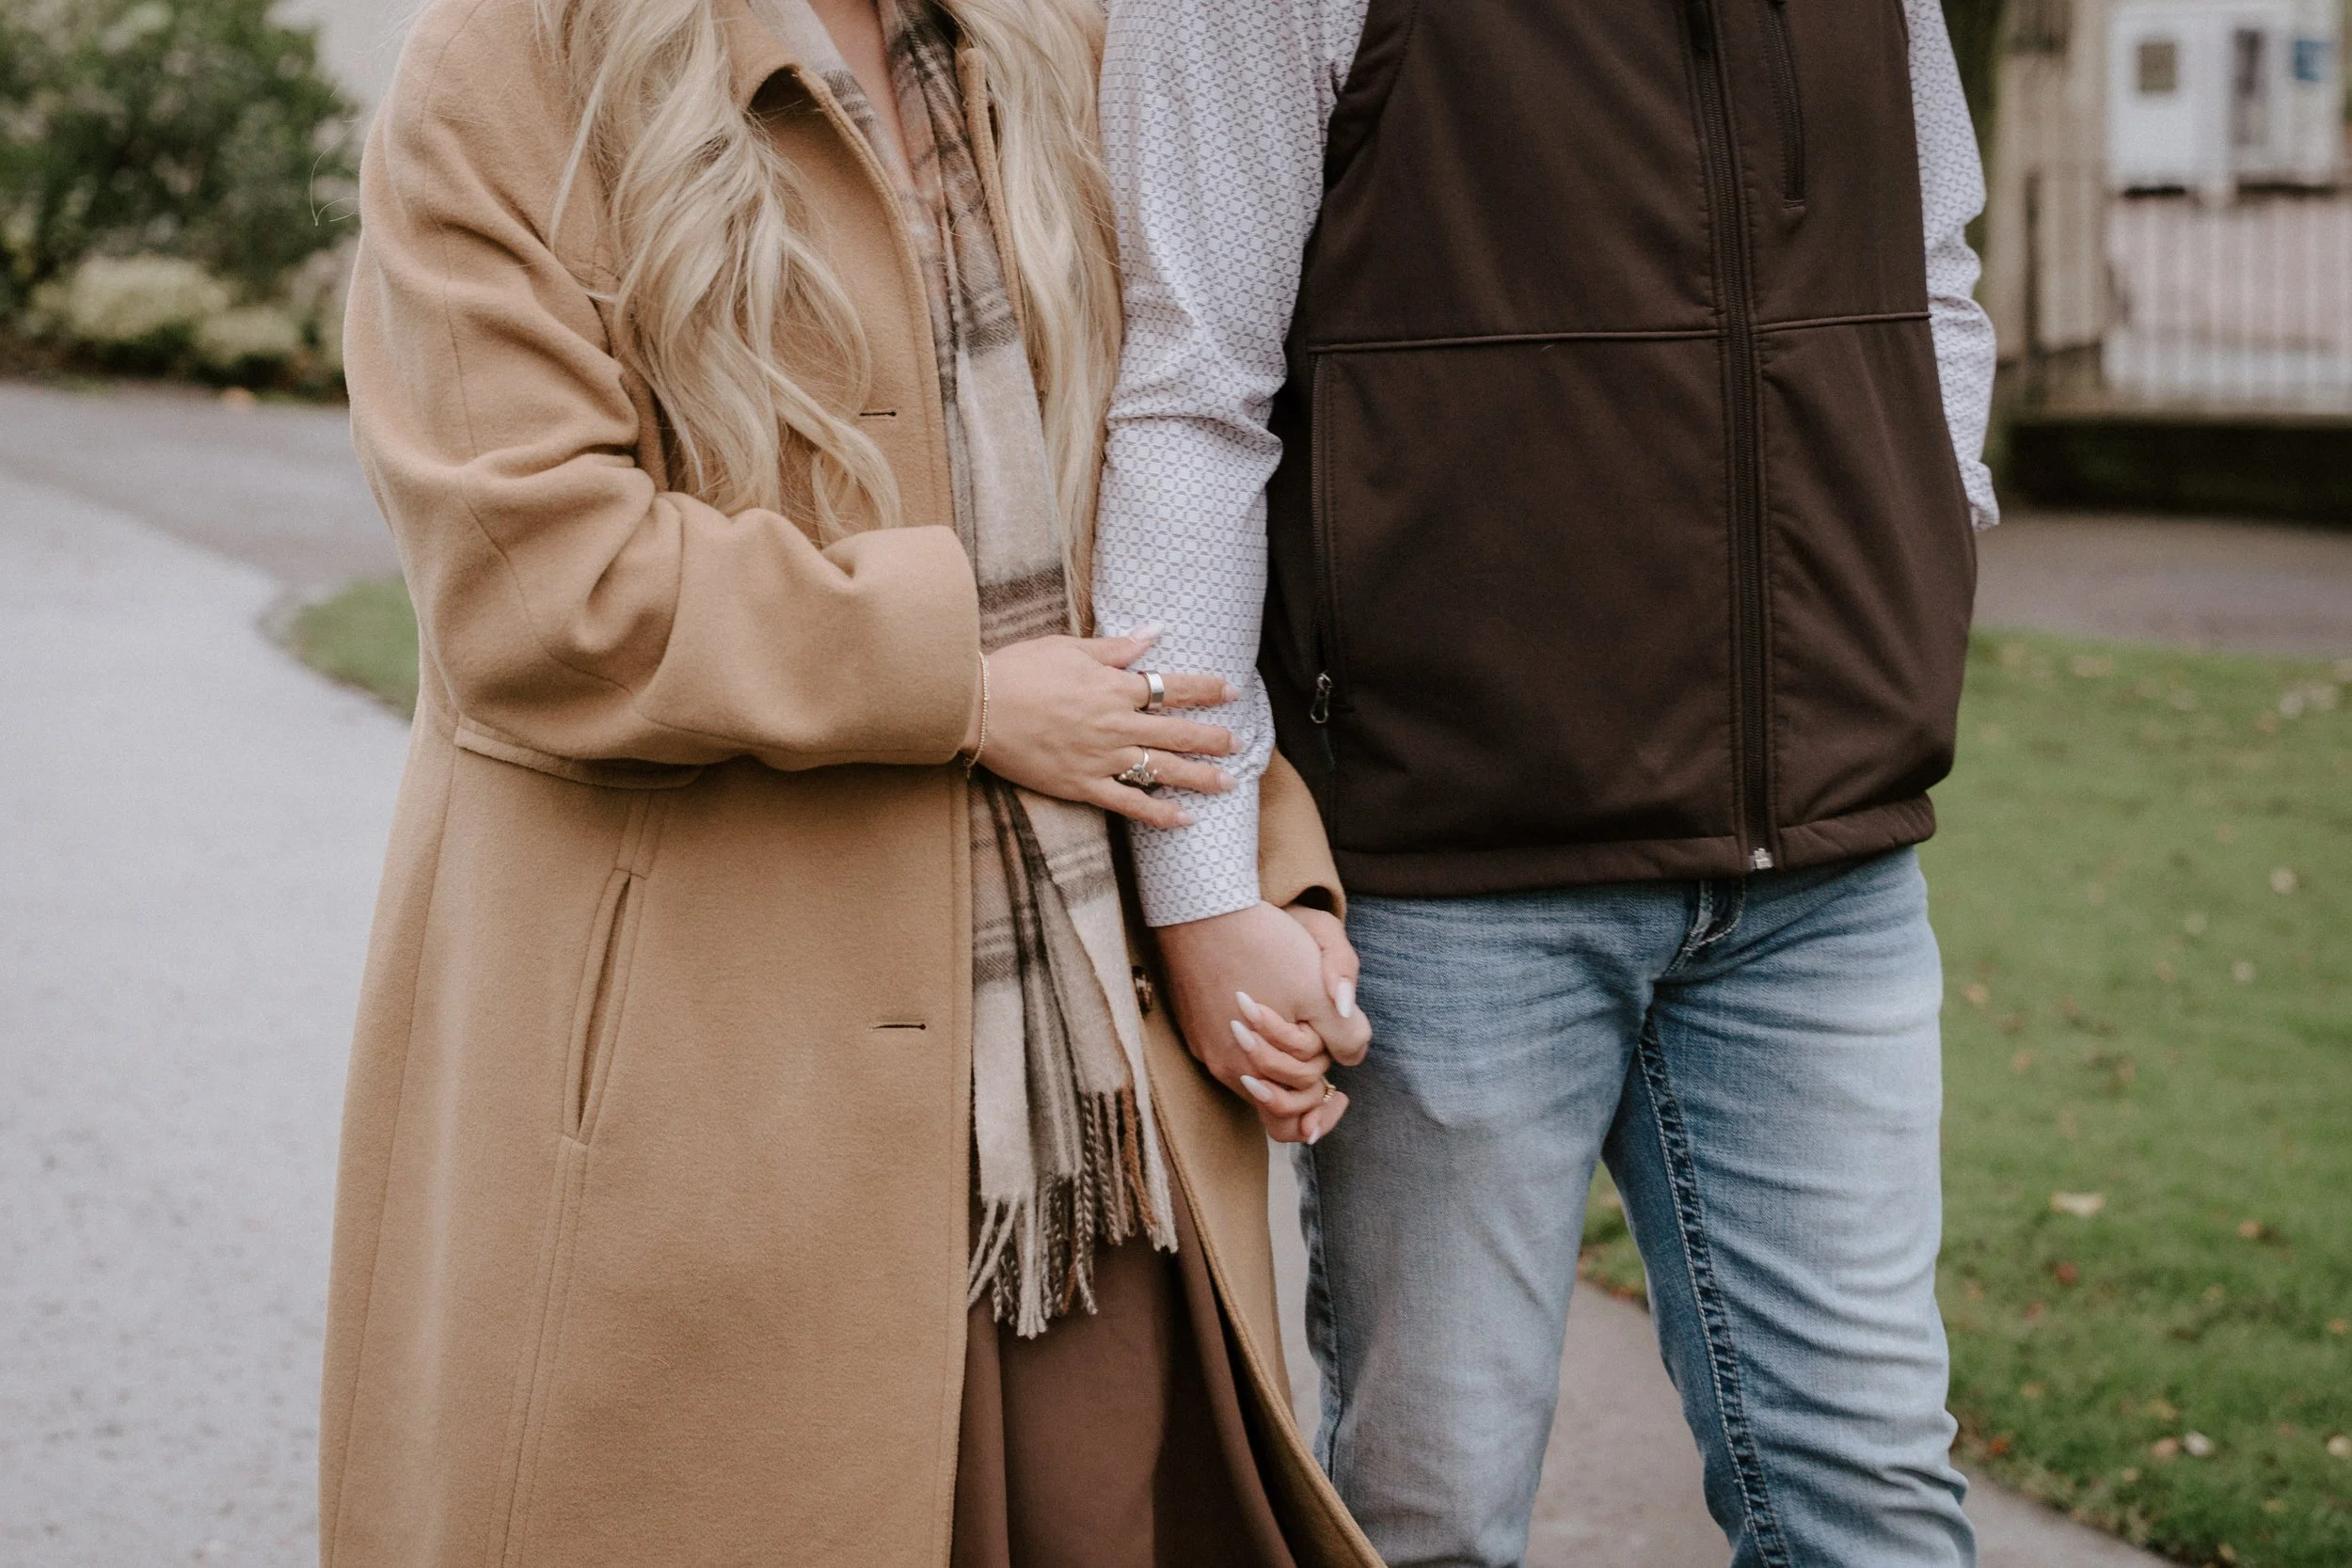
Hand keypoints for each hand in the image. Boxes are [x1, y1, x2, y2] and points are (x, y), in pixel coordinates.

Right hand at [977, 630, 1237, 828]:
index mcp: (1114, 687)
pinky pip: (1128, 804)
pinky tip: (1184, 820)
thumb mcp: (1069, 647)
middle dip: (1213, 738)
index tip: (1232, 691)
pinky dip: (1158, 813)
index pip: (1173, 687)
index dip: (1207, 689)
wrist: (978, 707)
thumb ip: (1116, 647)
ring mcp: (1101, 759)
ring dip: (1200, 777)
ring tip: (1228, 783)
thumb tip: (1154, 632)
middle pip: (1178, 733)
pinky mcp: (1082, 785)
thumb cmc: (1019, 670)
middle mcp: (1116, 725)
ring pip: (1162, 770)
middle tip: (1239, 743)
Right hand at [1156, 900, 1370, 1143]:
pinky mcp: (1192, 1020)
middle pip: (1272, 1095)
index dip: (1323, 1112)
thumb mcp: (1322, 991)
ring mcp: (1203, 1044)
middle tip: (1327, 1055)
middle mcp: (1222, 1067)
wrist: (1203, 906)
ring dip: (1281, 1056)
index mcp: (1255, 1071)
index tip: (1343, 1097)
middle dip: (1304, 1080)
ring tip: (1303, 1026)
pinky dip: (1257, 1037)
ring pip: (1252, 1068)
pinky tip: (1269, 1007)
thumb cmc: (1267, 946)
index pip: (1291, 1119)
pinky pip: (1230, 1044)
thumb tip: (1351, 1059)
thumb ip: (1347, 1035)